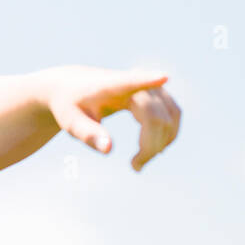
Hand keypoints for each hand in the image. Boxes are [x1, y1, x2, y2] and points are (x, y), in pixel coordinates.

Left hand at [43, 65, 180, 171]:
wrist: (73, 87)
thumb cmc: (70, 104)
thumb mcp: (70, 121)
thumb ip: (88, 134)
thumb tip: (109, 149)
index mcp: (111, 85)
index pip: (132, 81)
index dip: (148, 80)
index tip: (163, 76)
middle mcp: (135, 80)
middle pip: (156, 115)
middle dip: (151, 145)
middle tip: (135, 167)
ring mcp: (149, 85)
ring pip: (171, 115)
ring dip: (162, 142)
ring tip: (140, 162)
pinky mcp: (157, 93)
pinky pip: (174, 114)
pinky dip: (168, 134)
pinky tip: (154, 150)